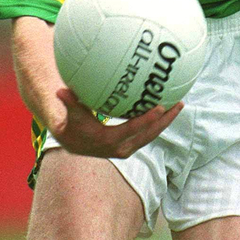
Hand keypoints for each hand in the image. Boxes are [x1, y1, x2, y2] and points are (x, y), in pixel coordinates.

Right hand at [48, 88, 182, 157]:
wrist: (73, 142)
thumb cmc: (72, 123)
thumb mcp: (70, 113)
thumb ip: (69, 102)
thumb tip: (61, 91)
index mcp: (107, 141)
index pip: (131, 130)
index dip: (147, 120)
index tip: (160, 107)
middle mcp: (119, 148)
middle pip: (148, 135)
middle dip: (165, 121)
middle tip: (178, 104)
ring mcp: (126, 148)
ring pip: (151, 136)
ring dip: (165, 122)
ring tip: (178, 105)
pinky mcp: (130, 146)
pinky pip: (147, 134)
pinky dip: (158, 123)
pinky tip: (167, 110)